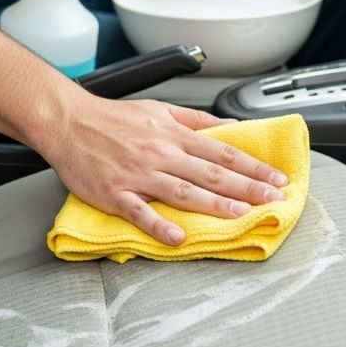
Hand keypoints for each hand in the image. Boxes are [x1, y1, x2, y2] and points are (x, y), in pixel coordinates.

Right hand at [39, 95, 288, 245]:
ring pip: (183, 191)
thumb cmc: (112, 118)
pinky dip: (158, 225)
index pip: (223, 152)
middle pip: (211, 173)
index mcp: (173, 134)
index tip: (276, 179)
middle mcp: (161, 153)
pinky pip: (139, 211)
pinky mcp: (114, 193)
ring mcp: (138, 174)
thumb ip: (197, 121)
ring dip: (215, 204)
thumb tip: (230, 129)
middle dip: (247, 187)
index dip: (253, 167)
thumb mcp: (160, 109)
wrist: (68, 121)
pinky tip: (176, 237)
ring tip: (241, 214)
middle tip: (273, 200)